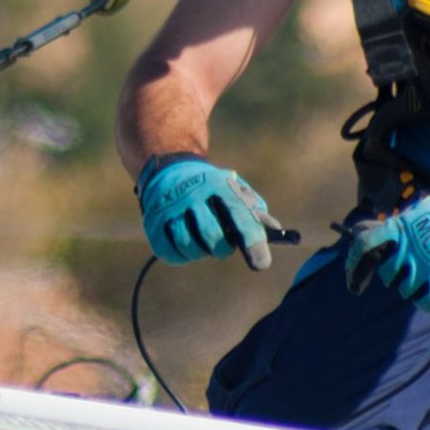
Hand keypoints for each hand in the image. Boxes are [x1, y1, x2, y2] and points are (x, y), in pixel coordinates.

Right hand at [137, 154, 283, 269]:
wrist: (169, 166)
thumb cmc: (212, 186)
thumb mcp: (235, 190)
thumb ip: (255, 212)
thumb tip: (276, 231)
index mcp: (220, 185)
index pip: (240, 216)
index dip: (252, 242)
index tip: (261, 264)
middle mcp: (193, 194)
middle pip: (213, 237)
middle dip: (223, 248)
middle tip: (223, 244)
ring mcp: (170, 207)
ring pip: (189, 246)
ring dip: (201, 252)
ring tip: (203, 241)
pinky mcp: (153, 221)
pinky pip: (169, 252)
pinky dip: (181, 255)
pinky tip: (186, 244)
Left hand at [344, 174, 429, 310]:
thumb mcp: (426, 211)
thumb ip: (402, 224)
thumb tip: (377, 236)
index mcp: (404, 227)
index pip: (366, 244)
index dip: (355, 261)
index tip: (352, 275)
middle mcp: (412, 248)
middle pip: (387, 274)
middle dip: (394, 275)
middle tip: (408, 270)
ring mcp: (428, 268)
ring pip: (405, 290)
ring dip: (413, 287)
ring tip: (428, 278)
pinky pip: (424, 303)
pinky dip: (427, 300)